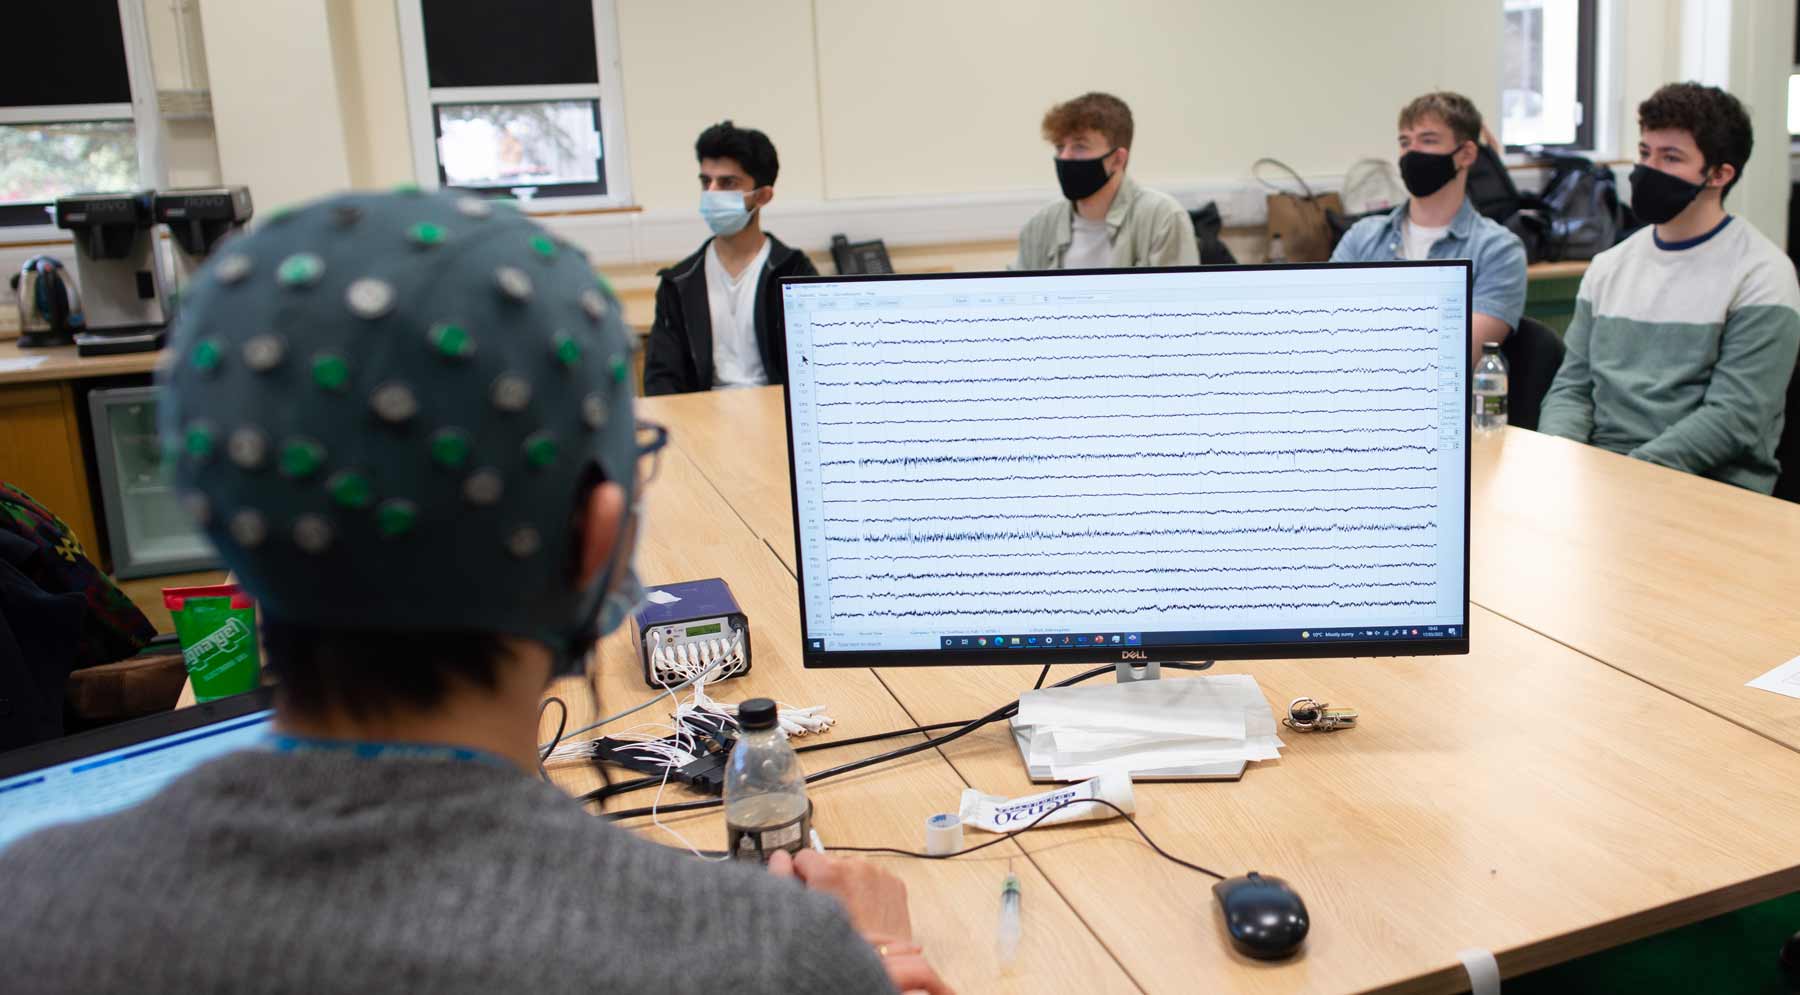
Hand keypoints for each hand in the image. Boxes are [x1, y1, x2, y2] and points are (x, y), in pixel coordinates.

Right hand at [767, 849, 913, 941]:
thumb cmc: (839, 949)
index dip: (802, 875)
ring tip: (849, 912)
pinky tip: (866, 912)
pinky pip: (874, 878)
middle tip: (829, 908)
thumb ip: (783, 879)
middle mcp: (856, 866)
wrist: (881, 964)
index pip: (804, 856)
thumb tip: (779, 858)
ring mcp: (879, 873)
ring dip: (849, 884)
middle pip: (830, 862)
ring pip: (853, 869)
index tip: (807, 890)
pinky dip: (869, 890)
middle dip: (827, 880)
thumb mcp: (801, 915)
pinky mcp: (895, 883)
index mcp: (829, 871)